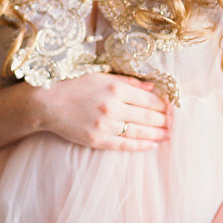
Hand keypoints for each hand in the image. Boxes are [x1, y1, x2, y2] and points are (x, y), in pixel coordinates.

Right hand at [31, 72, 170, 150]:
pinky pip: (124, 145)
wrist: (47, 103)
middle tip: (175, 123)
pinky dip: (140, 146)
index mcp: (116, 88)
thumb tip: (152, 86)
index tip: (171, 107)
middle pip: (147, 116)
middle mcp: (113, 107)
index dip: (162, 104)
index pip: (148, 98)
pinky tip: (152, 145)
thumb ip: (128, 81)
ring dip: (157, 134)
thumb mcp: (102, 76)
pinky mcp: (97, 140)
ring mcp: (105, 126)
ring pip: (139, 132)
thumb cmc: (74, 85)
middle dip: (163, 120)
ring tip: (169, 135)